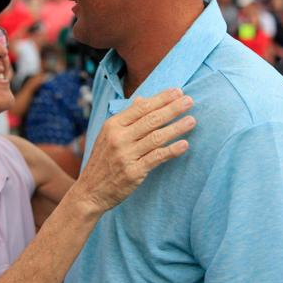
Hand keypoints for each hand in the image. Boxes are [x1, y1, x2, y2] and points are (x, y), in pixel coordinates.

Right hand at [73, 88, 194, 212]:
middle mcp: (118, 138)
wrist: (90, 191)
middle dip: (172, 109)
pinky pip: (156, 158)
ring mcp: (125, 155)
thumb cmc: (103, 161)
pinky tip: (185, 145)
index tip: (178, 91)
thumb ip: (127, 118)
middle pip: (150, 120)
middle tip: (189, 101)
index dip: (161, 98)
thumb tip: (142, 99)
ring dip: (176, 128)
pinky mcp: (133, 172)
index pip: (141, 107)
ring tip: (192, 120)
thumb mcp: (108, 135)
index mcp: (112, 125)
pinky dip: (172, 150)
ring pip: (156, 137)